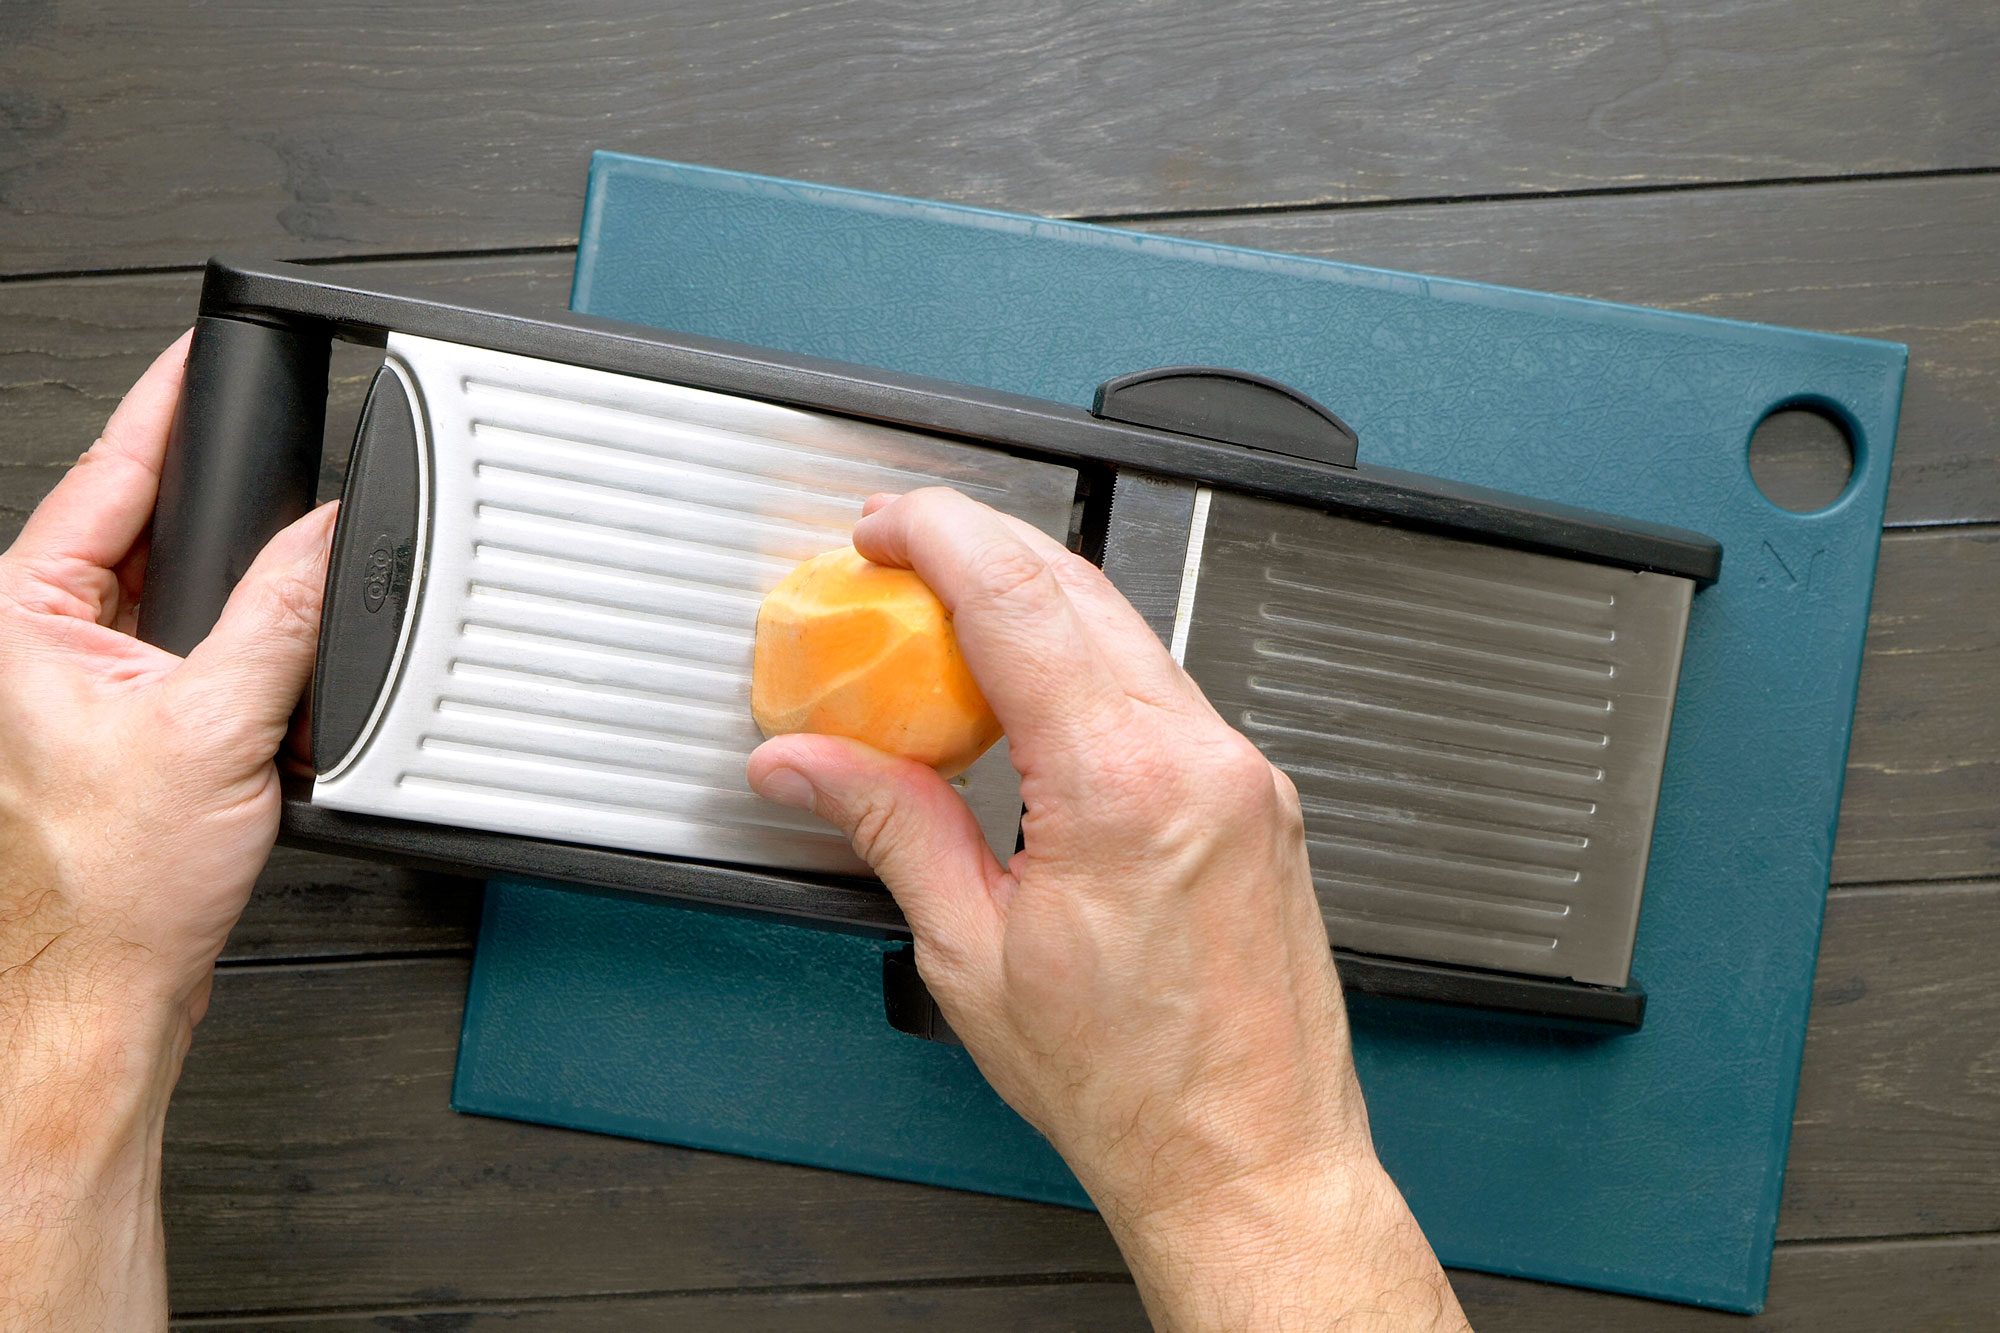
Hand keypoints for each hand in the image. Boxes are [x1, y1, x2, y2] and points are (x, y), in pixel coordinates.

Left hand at [1, 333, 335, 1326]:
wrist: (107, 991)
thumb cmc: (111, 890)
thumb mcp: (216, 729)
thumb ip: (279, 616)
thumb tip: (324, 538)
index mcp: (19, 616)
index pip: (105, 475)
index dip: (166, 407)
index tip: (204, 350)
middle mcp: (33, 641)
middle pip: (147, 530)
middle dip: (222, 523)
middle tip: (282, 516)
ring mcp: (71, 684)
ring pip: (174, 596)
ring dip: (235, 605)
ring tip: (269, 651)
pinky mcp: (112, 725)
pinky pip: (189, 655)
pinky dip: (238, 661)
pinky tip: (263, 698)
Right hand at [749, 488, 1465, 1329]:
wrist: (1250, 1159)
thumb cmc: (1136, 1089)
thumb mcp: (972, 953)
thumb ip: (888, 825)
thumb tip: (804, 765)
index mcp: (1122, 786)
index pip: (1018, 600)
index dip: (938, 535)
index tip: (885, 523)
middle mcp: (1200, 758)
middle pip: (1078, 588)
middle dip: (979, 547)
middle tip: (898, 558)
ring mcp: (1244, 772)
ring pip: (1127, 630)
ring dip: (1035, 601)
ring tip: (949, 627)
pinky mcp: (1261, 797)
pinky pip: (1163, 688)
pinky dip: (1088, 663)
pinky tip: (1034, 693)